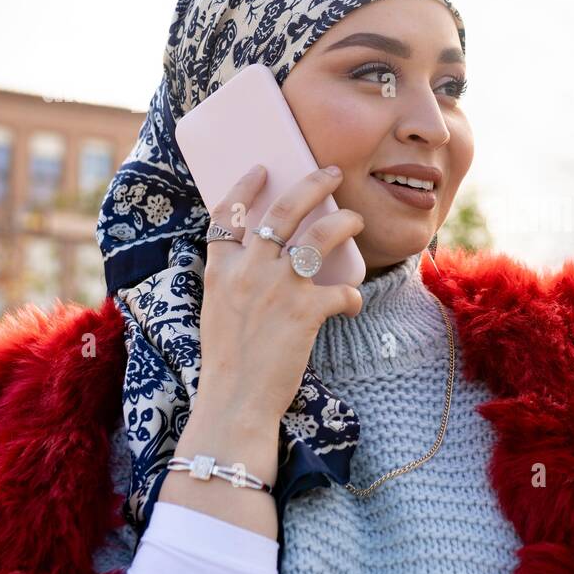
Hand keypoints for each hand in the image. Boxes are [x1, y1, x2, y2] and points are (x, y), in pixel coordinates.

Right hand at [193, 163, 364, 454]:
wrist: (234, 403)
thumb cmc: (229, 363)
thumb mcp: (218, 312)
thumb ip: (236, 283)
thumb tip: (267, 263)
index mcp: (219, 270)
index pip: (227, 214)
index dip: (245, 187)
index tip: (263, 170)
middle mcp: (248, 270)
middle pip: (283, 211)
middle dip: (312, 185)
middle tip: (331, 173)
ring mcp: (278, 288)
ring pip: (321, 235)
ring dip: (344, 222)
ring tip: (355, 221)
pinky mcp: (306, 311)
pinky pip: (342, 292)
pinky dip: (352, 298)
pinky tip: (351, 306)